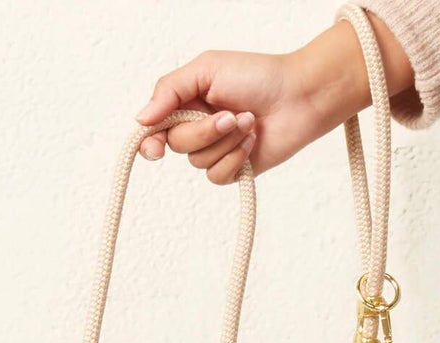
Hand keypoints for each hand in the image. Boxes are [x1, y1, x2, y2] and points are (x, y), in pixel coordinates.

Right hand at [135, 18, 413, 182]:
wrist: (299, 97)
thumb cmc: (258, 76)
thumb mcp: (207, 69)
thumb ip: (169, 90)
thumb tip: (141, 119)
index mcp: (187, 102)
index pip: (155, 128)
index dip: (150, 141)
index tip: (155, 150)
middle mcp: (198, 127)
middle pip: (177, 145)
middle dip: (204, 132)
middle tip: (230, 115)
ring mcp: (216, 149)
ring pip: (198, 163)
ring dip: (226, 142)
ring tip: (249, 122)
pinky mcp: (234, 169)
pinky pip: (218, 177)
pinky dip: (235, 159)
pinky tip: (252, 142)